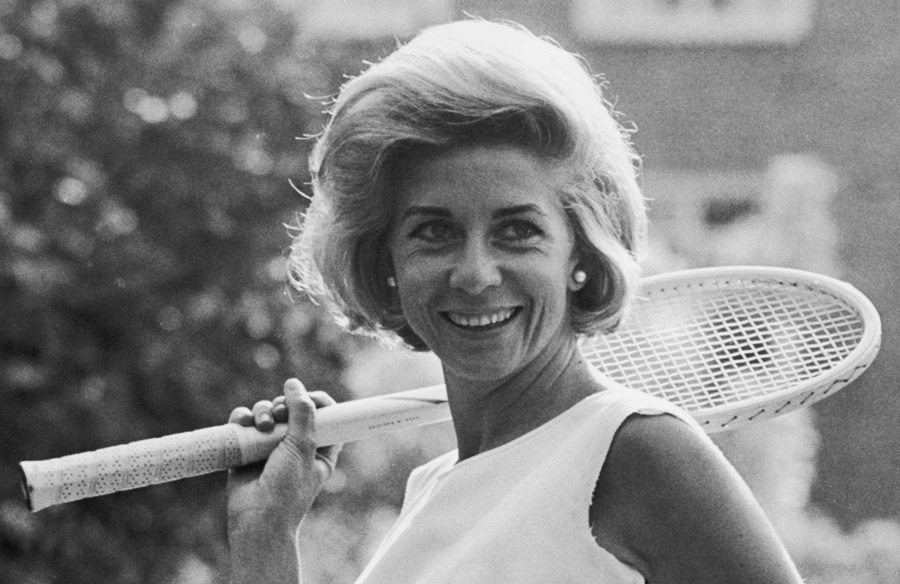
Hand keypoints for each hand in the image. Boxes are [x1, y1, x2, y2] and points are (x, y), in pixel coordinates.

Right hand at [226, 379, 340, 581]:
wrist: (257, 520)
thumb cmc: (287, 489)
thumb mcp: (302, 447)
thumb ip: (302, 413)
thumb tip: (294, 383)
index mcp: (320, 447)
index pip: (324, 414)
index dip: (316, 400)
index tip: (306, 397)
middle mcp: (295, 445)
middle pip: (291, 408)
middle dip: (283, 405)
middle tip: (279, 413)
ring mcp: (270, 447)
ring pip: (265, 413)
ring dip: (262, 411)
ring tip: (261, 425)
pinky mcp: (247, 450)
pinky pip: (244, 424)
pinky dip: (241, 419)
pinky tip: (242, 423)